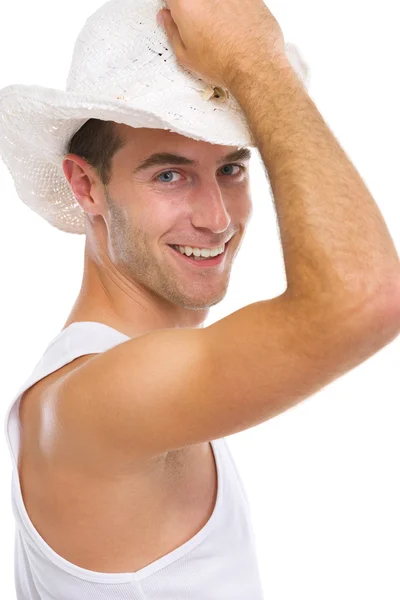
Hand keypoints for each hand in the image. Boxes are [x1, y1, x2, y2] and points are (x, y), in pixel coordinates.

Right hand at [157, 0, 286, 89]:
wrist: (255, 66)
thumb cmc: (223, 63)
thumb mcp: (186, 56)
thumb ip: (172, 32)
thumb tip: (167, 20)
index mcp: (186, 3)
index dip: (174, 8)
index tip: (177, 14)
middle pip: (196, 1)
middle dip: (196, 10)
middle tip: (201, 25)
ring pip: (216, 2)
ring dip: (216, 11)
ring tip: (221, 28)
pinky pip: (236, 2)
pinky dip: (234, 10)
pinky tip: (235, 25)